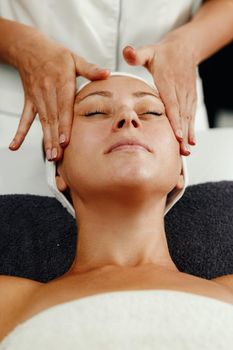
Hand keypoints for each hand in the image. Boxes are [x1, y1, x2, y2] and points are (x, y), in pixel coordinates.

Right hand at [8, 32, 109, 160]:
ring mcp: (37, 99)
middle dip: (55, 139)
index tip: (65, 141)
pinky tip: (15, 145)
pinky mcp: (30, 101)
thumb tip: (106, 74)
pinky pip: (24, 119)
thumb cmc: (54, 55)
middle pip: (53, 120)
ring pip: (42, 122)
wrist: (29, 48)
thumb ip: (90, 69)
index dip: (64, 125)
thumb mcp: (74, 58)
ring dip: (46, 140)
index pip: (64, 108)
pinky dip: (20, 133)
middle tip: (58, 156)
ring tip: (50, 156)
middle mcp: (48, 92)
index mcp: (61, 83)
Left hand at [123, 38, 196, 155]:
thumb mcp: (148, 51)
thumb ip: (137, 55)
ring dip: (188, 135)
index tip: (176, 135)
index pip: (172, 104)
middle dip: (182, 134)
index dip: (174, 120)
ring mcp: (187, 95)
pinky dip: (192, 129)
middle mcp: (180, 90)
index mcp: (168, 82)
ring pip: (188, 118)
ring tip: (185, 151)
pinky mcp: (190, 98)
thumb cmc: (162, 53)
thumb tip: (127, 52)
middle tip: (181, 151)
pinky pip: (191, 115)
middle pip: (181, 115)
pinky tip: (191, 141)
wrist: (184, 48)